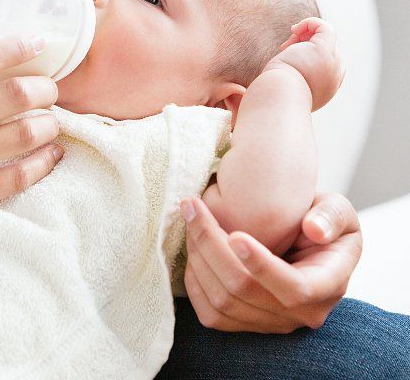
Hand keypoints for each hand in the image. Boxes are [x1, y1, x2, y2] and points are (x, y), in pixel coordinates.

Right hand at [0, 21, 62, 258]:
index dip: (15, 48)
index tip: (35, 42)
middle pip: (12, 97)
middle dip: (44, 87)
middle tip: (49, 85)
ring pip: (21, 136)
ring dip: (49, 123)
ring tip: (51, 117)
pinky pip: (16, 179)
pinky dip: (42, 164)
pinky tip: (51, 152)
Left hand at [181, 192, 361, 332]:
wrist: (307, 240)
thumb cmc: (322, 220)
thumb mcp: (338, 210)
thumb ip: (331, 215)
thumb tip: (314, 230)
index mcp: (328, 285)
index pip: (295, 288)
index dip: (262, 265)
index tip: (235, 234)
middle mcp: (300, 313)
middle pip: (245, 290)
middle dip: (211, 244)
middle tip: (192, 206)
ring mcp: (272, 322)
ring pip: (222, 302)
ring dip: (197, 256)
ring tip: (190, 217)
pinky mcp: (247, 323)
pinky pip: (211, 314)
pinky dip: (194, 279)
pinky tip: (192, 246)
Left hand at [266, 17, 343, 110]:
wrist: (279, 96)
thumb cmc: (275, 95)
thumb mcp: (287, 89)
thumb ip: (294, 82)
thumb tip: (287, 73)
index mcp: (328, 87)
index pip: (324, 63)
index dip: (307, 55)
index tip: (288, 59)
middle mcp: (335, 75)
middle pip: (324, 49)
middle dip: (304, 44)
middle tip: (286, 49)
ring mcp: (333, 62)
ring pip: (324, 38)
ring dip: (304, 36)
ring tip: (287, 45)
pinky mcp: (325, 49)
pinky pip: (325, 27)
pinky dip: (309, 23)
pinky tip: (294, 30)